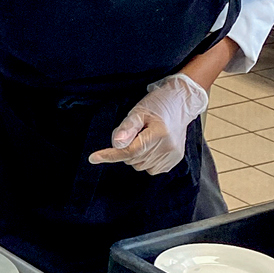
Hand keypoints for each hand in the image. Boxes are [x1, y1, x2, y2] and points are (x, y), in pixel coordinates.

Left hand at [88, 73, 207, 174]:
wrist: (180, 103)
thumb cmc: (158, 104)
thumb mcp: (139, 111)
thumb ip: (127, 127)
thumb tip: (116, 144)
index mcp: (159, 134)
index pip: (129, 151)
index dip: (110, 155)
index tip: (93, 158)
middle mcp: (168, 148)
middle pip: (133, 160)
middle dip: (127, 150)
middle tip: (133, 134)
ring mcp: (172, 156)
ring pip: (141, 166)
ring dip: (136, 156)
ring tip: (144, 137)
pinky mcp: (174, 161)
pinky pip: (152, 169)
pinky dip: (146, 160)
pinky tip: (151, 147)